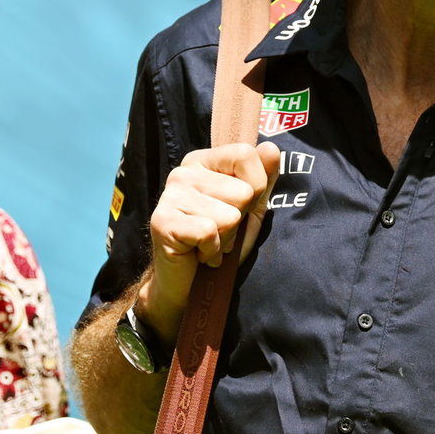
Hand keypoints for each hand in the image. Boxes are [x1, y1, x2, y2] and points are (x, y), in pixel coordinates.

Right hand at [142, 141, 280, 339]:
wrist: (191, 284)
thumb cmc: (221, 242)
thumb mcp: (251, 208)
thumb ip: (263, 178)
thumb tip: (272, 148)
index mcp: (203, 161)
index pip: (246, 155)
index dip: (255, 188)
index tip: (239, 207)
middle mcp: (183, 172)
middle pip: (242, 192)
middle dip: (239, 220)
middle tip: (219, 231)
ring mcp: (170, 195)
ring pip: (228, 216)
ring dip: (225, 239)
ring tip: (209, 242)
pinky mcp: (162, 221)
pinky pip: (209, 233)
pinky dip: (211, 251)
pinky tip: (199, 253)